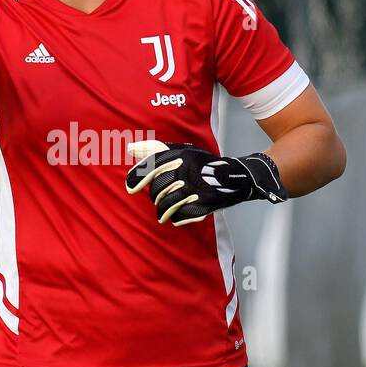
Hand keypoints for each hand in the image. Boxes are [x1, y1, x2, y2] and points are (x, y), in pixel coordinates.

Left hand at [124, 141, 287, 225]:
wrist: (236, 177)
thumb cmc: (202, 164)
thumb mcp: (181, 151)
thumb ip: (155, 150)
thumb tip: (130, 148)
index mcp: (180, 156)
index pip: (151, 167)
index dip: (137, 178)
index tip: (130, 188)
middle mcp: (187, 170)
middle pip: (157, 189)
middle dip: (155, 197)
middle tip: (158, 198)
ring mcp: (196, 188)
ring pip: (166, 205)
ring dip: (162, 211)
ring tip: (164, 212)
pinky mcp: (204, 204)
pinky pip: (180, 216)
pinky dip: (177, 218)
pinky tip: (178, 215)